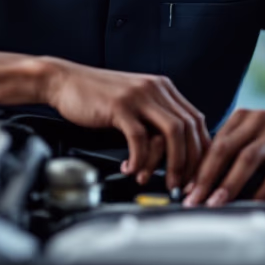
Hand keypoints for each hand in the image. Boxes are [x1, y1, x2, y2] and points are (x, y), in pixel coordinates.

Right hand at [41, 58, 209, 190]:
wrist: (64, 81)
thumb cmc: (96, 97)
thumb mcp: (134, 102)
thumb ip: (154, 119)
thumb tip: (173, 151)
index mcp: (163, 88)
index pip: (196, 120)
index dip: (201, 149)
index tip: (198, 172)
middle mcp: (156, 88)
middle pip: (190, 127)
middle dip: (192, 161)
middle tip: (186, 184)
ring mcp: (139, 96)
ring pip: (172, 132)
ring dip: (173, 162)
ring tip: (166, 181)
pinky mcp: (120, 106)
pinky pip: (139, 138)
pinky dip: (140, 159)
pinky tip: (131, 168)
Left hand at [183, 101, 264, 206]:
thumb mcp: (255, 133)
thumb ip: (233, 150)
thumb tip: (202, 180)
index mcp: (242, 117)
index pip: (214, 144)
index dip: (198, 169)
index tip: (186, 191)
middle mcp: (258, 121)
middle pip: (226, 149)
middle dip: (207, 177)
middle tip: (195, 200)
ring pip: (248, 158)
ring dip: (229, 184)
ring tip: (217, 203)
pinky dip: (264, 188)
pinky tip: (254, 202)